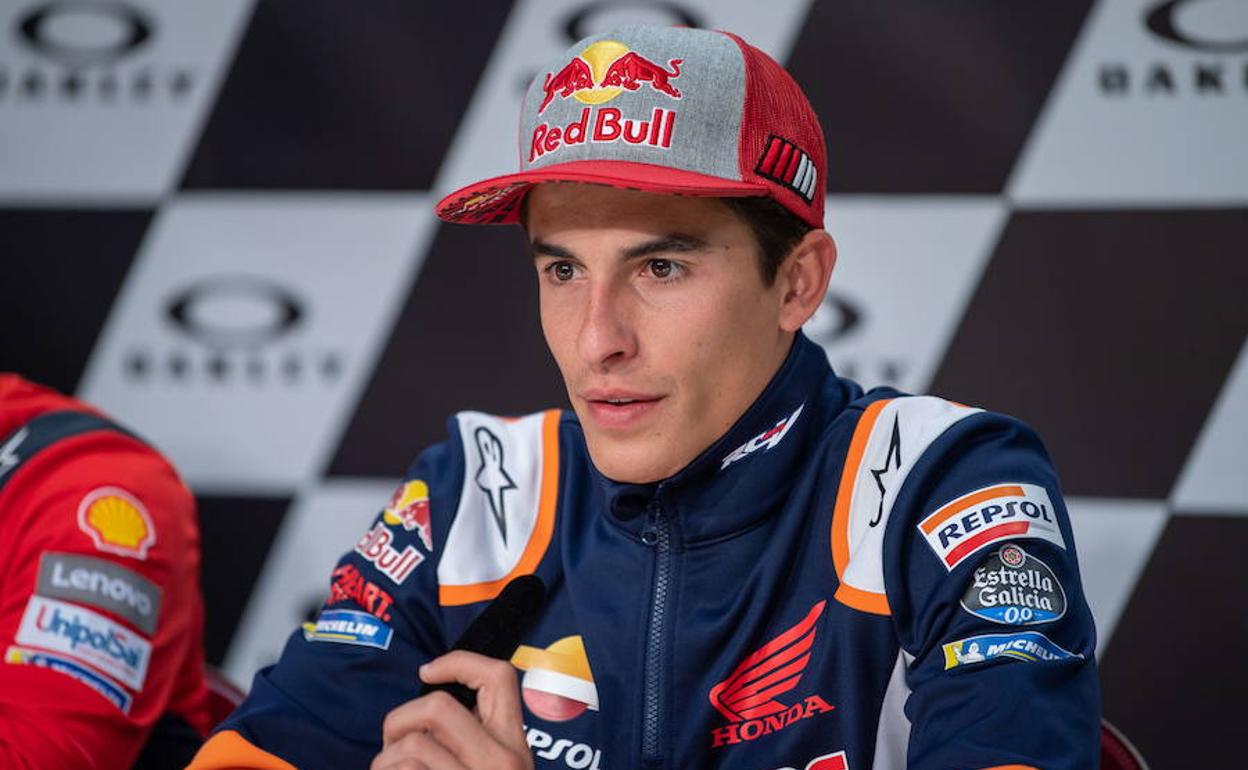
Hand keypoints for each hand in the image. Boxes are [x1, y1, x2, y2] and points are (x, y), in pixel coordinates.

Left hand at [370, 650, 533, 769]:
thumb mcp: (492, 768)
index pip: (499, 677)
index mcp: (515, 746)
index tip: (427, 671)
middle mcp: (503, 762)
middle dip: (399, 719)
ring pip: (413, 744)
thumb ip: (475, 741)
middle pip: (438, 706)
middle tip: (391, 743)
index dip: (458, 661)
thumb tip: (428, 712)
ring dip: (385, 759)